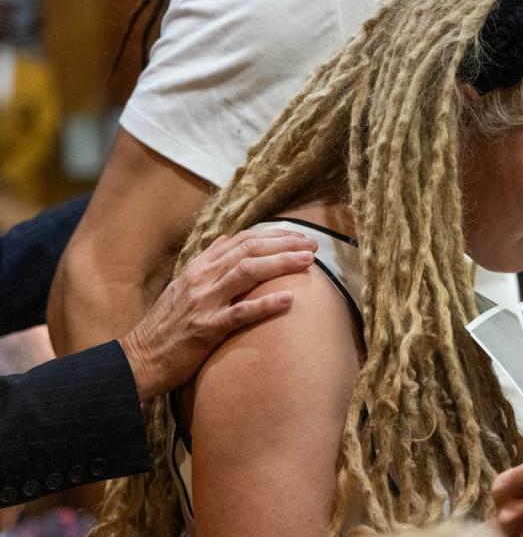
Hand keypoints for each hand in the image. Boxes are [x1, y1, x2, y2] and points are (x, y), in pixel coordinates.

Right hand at [119, 229, 317, 400]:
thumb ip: (206, 263)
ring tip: (308, 261)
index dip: (273, 235)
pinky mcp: (206, 329)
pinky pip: (240, 313)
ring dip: (281, 263)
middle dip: (284, 244)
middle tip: (313, 245)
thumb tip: (226, 239)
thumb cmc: (166, 326)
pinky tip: (289, 300)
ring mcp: (204, 303)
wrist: (139, 359)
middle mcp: (202, 279)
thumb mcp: (182, 286)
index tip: (299, 236)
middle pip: (249, 250)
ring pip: (247, 272)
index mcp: (199, 268)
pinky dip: (265, 304)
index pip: (242, 241)